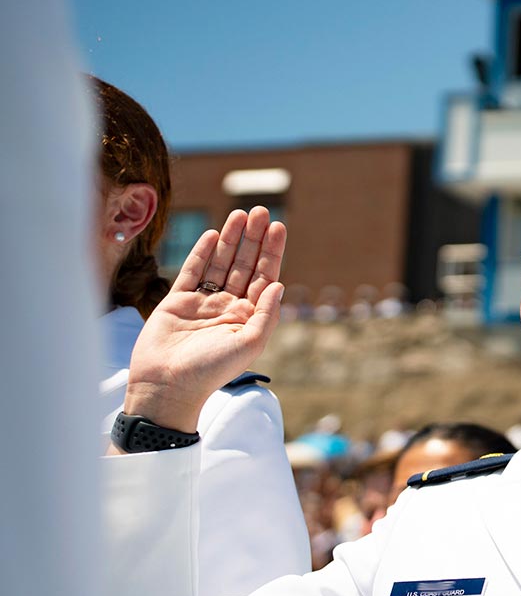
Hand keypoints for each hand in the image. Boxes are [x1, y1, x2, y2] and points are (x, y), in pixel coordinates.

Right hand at [123, 207, 286, 432]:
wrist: (167, 385)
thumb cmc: (211, 371)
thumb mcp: (249, 344)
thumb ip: (266, 314)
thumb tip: (279, 284)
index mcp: (249, 317)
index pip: (264, 277)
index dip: (272, 252)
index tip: (279, 226)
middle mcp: (228, 307)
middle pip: (244, 264)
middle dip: (254, 238)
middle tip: (261, 211)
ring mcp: (203, 303)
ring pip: (220, 263)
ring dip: (231, 239)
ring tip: (241, 214)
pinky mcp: (177, 301)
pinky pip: (192, 271)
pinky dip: (202, 252)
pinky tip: (212, 233)